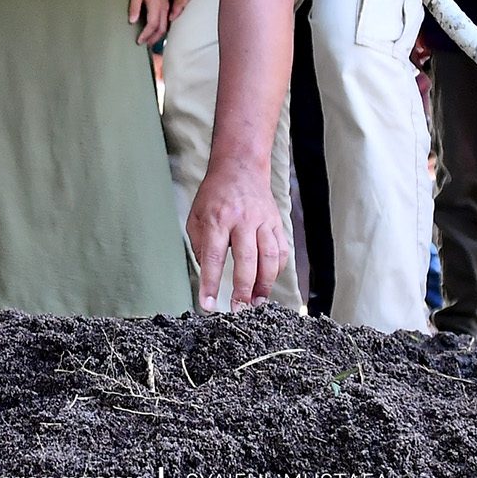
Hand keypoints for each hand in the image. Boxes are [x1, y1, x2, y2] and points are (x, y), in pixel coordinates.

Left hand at [128, 0, 169, 45]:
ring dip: (159, 36)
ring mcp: (168, 7)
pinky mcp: (169, 7)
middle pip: (161, 29)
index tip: (139, 40)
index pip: (152, 25)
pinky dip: (163, 30)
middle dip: (153, 38)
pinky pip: (168, 22)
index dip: (146, 34)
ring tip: (151, 41)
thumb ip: (134, 6)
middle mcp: (165, 8)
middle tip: (145, 44)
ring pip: (166, 27)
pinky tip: (157, 32)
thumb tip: (132, 21)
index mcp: (156, 5)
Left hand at [189, 160, 287, 312]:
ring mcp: (262, 221)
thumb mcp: (196, 216)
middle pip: (246, 260)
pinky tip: (269, 281)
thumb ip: (199, 245)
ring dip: (264, 284)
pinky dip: (277, 269)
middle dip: (243, 289)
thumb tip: (207, 273)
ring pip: (269, 257)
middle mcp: (242, 220)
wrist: (240, 167)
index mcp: (217, 219)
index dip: (210, 283)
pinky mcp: (276, 222)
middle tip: (239, 310)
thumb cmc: (214, 195)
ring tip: (257, 303)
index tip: (208, 305)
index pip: (212, 257)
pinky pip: (281, 250)